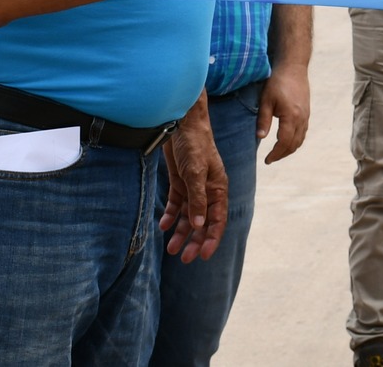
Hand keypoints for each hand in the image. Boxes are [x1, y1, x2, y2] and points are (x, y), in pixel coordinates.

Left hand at [159, 95, 227, 262]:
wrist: (181, 123)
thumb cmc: (195, 144)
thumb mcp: (196, 173)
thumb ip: (198, 199)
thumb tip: (201, 226)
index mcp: (218, 189)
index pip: (218, 220)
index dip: (212, 239)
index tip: (204, 256)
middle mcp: (208, 191)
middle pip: (203, 222)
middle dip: (195, 241)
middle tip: (184, 259)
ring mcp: (193, 187)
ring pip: (189, 216)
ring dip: (181, 232)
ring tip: (170, 249)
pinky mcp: (180, 181)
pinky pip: (177, 204)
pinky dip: (171, 215)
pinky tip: (163, 225)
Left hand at [257, 65, 309, 163]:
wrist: (293, 68)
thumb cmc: (277, 82)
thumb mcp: (266, 100)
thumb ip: (263, 120)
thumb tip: (260, 137)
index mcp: (291, 117)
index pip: (284, 143)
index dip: (275, 154)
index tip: (266, 160)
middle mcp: (302, 119)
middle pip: (294, 144)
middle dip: (282, 154)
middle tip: (270, 159)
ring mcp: (306, 116)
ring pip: (300, 140)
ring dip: (289, 149)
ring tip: (277, 152)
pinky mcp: (307, 112)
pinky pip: (303, 132)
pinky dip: (295, 141)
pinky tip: (287, 140)